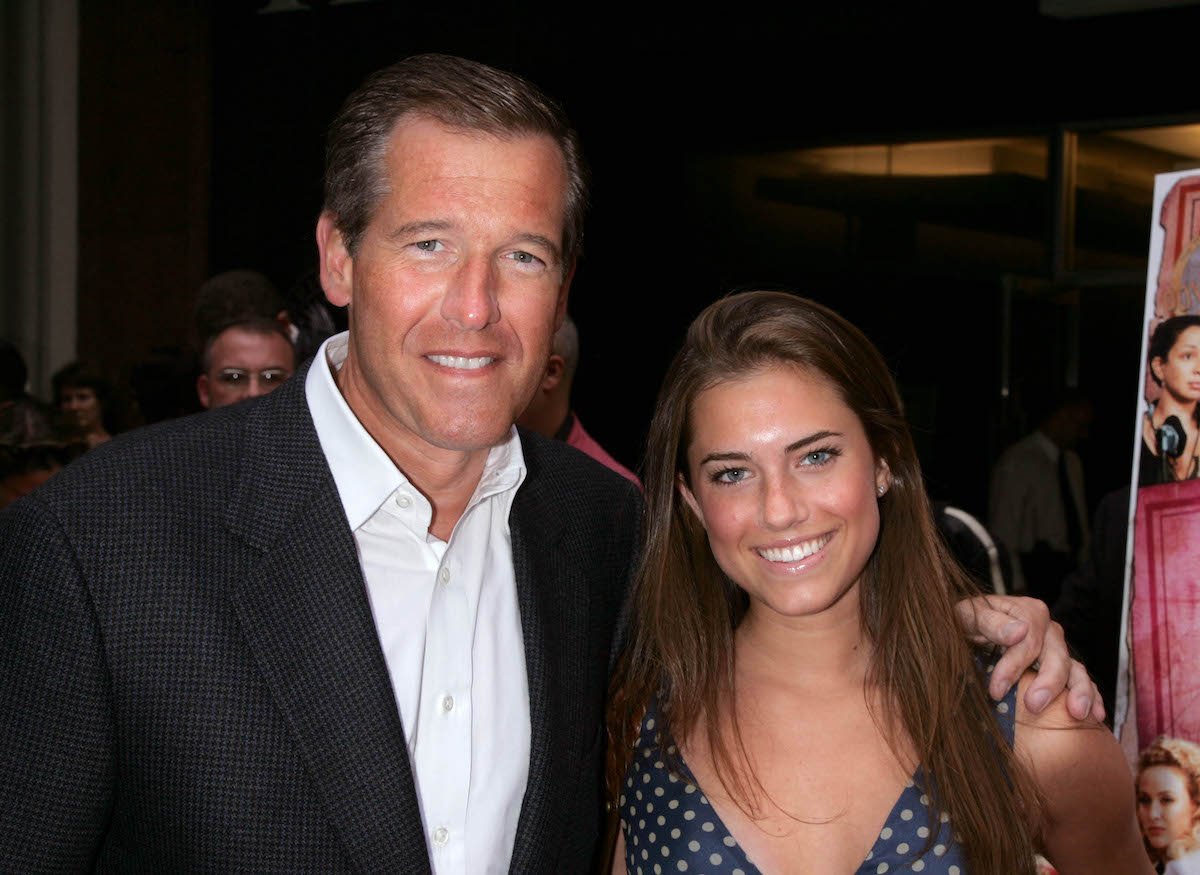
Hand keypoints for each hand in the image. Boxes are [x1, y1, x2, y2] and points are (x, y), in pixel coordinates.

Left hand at [954, 594, 1103, 722]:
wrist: (969, 628)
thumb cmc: (966, 621)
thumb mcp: (968, 615)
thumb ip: (991, 622)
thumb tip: (1020, 631)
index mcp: (1029, 612)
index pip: (1028, 642)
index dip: (1014, 667)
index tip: (996, 690)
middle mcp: (1049, 630)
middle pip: (1056, 656)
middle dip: (1047, 683)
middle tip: (1033, 706)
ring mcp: (1057, 649)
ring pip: (1075, 669)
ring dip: (1079, 691)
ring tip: (1077, 714)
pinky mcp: (1062, 667)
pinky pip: (1081, 680)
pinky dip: (1092, 696)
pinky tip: (1096, 715)